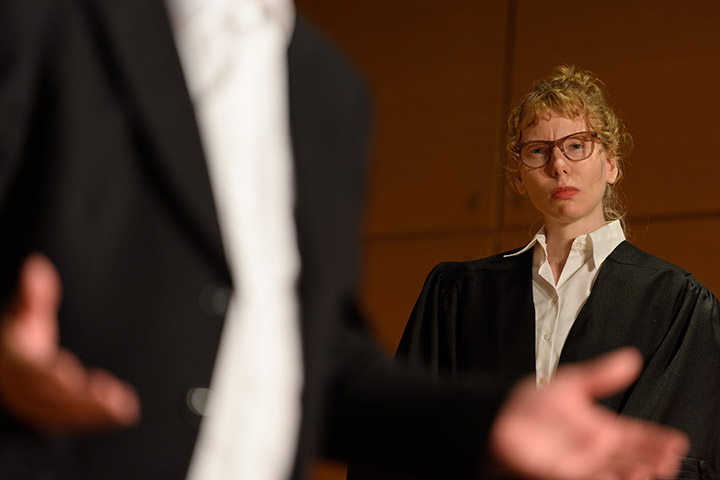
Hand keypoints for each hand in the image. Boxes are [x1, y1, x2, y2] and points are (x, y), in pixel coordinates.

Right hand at [0, 254, 139, 431]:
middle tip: (115, 400)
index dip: (49, 376)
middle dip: (81, 402)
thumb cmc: (17, 332)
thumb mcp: (23, 307)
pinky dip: (93, 418)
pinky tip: (117, 414)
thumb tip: (36, 268)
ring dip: (92, 414)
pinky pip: (68, 419)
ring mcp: (33, 401)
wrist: (6, 355)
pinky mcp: (48, 410)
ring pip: (59, 414)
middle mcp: (22, 386)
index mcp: (15, 361)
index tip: (71, 375)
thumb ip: (32, 292)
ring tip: (122, 408)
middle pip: (49, 399)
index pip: (32, 372)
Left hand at [490, 348, 688, 479]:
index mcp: (598, 427)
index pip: (635, 434)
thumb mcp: (571, 384)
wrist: (496, 418)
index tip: (674, 441)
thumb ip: (602, 375)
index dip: (656, 439)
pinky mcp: (564, 475)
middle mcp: (593, 448)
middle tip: (669, 458)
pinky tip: (625, 478)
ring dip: (636, 472)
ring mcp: (581, 464)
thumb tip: (630, 358)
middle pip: (631, 456)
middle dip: (653, 458)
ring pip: (618, 472)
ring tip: (654, 470)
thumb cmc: (528, 404)